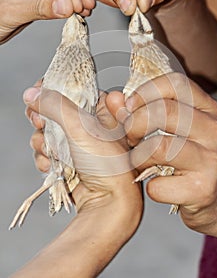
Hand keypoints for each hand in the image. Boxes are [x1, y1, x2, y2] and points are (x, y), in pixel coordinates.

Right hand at [18, 85, 142, 276]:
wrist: (109, 203)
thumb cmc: (106, 163)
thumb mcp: (80, 127)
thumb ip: (54, 106)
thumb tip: (31, 93)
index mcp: (100, 108)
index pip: (72, 89)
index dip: (52, 89)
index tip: (37, 92)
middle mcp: (89, 124)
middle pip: (54, 110)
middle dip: (42, 118)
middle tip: (38, 122)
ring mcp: (77, 143)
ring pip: (47, 132)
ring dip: (42, 142)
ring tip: (51, 152)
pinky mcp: (68, 160)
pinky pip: (47, 152)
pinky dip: (46, 158)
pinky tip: (53, 166)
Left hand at [106, 73, 216, 239]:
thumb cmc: (191, 160)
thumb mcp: (173, 129)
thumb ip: (141, 111)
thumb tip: (112, 99)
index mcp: (206, 108)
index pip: (175, 83)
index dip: (144, 92)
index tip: (129, 107)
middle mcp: (213, 130)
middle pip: (164, 111)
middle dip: (134, 123)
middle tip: (129, 137)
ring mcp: (210, 160)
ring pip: (158, 147)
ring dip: (137, 157)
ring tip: (139, 162)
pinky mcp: (202, 189)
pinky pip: (158, 185)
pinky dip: (149, 187)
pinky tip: (157, 185)